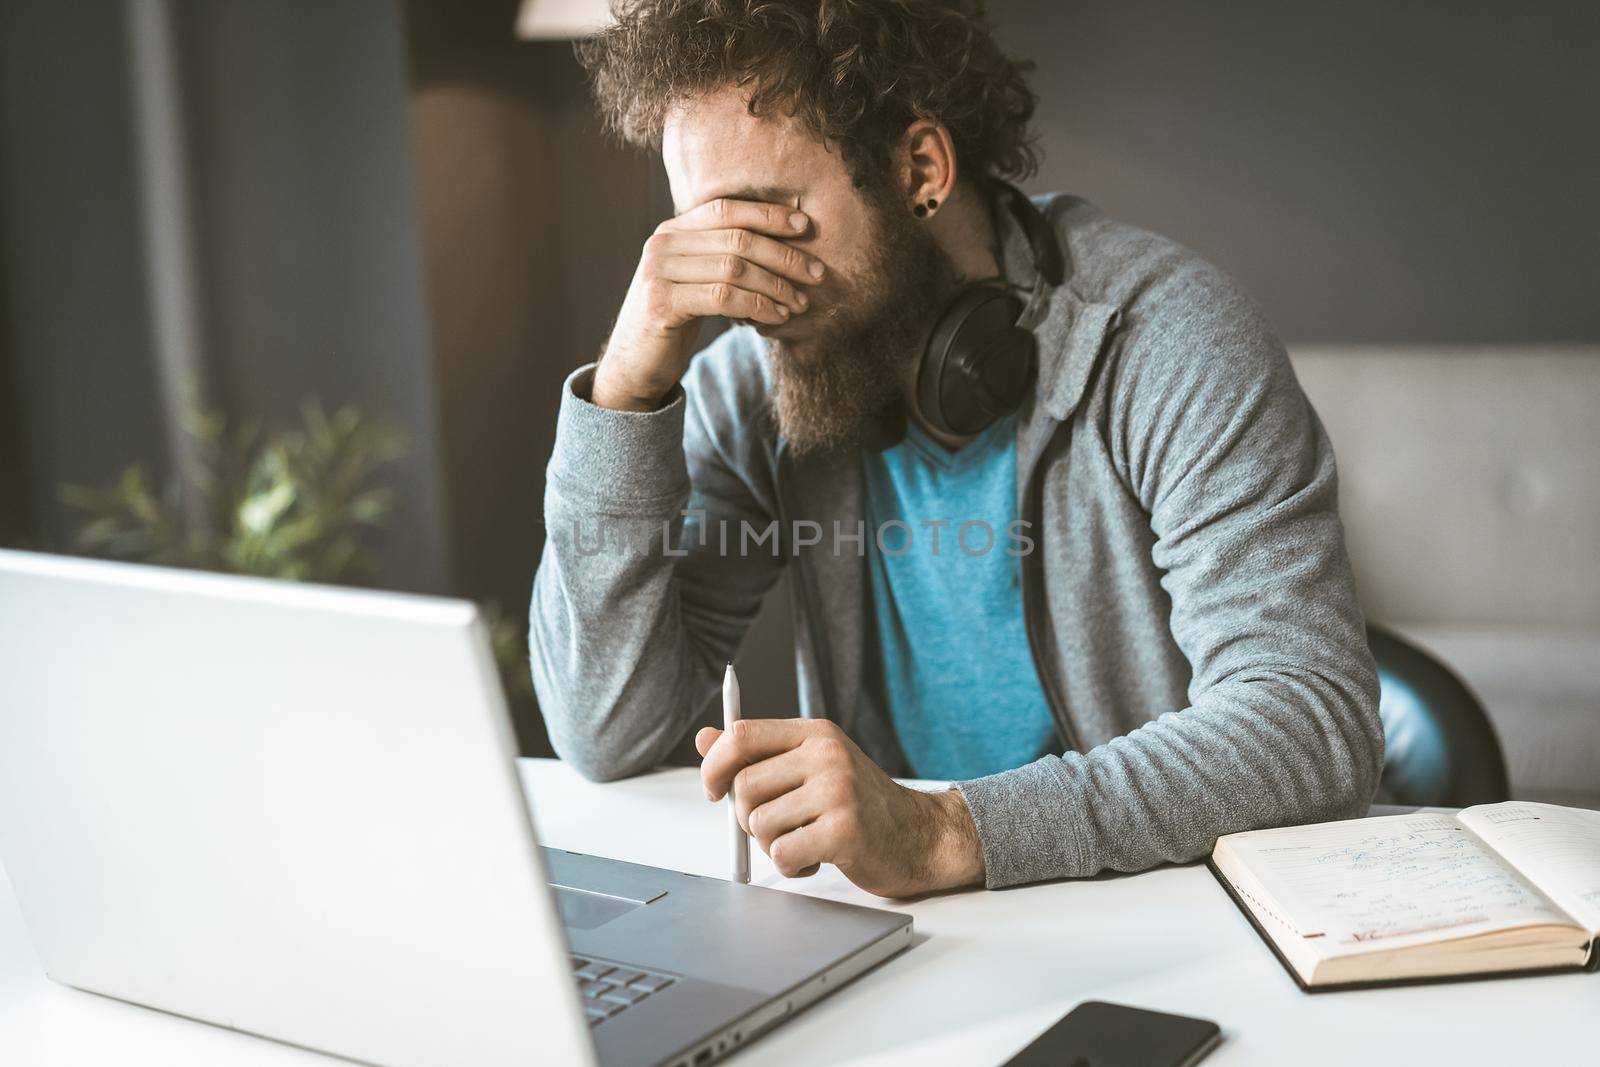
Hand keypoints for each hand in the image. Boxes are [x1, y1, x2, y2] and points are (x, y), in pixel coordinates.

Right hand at [591, 198, 826, 410]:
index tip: (806, 226)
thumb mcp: (696, 280)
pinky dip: (757, 305)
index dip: (769, 214)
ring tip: (799, 303)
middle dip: (784, 256)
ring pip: (734, 268)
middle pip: (737, 239)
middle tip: (816, 274)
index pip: (726, 208)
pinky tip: (776, 317)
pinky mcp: (662, 303)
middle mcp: (662, 244)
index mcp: (672, 230)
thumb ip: (722, 257)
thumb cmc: (675, 319)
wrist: (634, 363)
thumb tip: (785, 245)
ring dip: (776, 286)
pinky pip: (724, 297)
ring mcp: (659, 272)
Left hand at [696, 718, 984, 897]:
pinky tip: (815, 860)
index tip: (714, 791)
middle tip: (775, 828)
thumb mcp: (812, 766)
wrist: (919, 836)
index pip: (742, 735)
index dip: (715, 765)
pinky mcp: (844, 831)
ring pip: (759, 823)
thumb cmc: (860, 803)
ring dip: (771, 845)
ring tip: (803, 842)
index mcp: (815, 734)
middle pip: (744, 786)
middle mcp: (827, 756)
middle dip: (747, 818)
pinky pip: (782, 854)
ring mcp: (838, 792)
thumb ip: (759, 753)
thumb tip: (705, 738)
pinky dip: (790, 866)